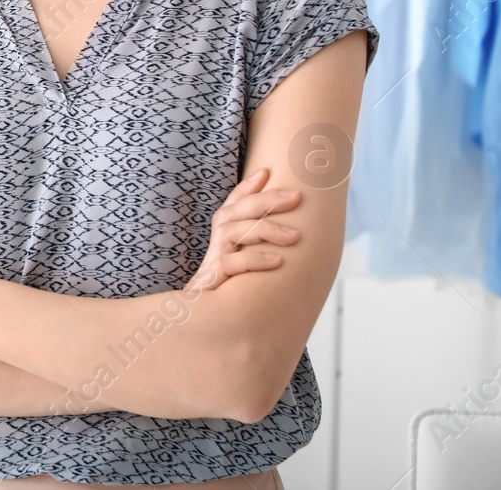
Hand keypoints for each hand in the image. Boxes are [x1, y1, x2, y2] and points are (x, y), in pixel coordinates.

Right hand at [189, 166, 302, 291]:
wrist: (203, 328)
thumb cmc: (229, 297)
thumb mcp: (244, 269)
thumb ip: (260, 251)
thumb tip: (295, 239)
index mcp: (222, 239)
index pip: (232, 205)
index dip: (246, 187)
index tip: (266, 171)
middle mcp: (216, 245)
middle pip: (235, 211)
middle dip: (266, 199)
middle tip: (296, 195)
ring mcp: (213, 261)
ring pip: (234, 232)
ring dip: (267, 229)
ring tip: (296, 236)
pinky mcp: (212, 282)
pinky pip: (231, 263)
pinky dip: (255, 260)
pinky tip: (277, 261)